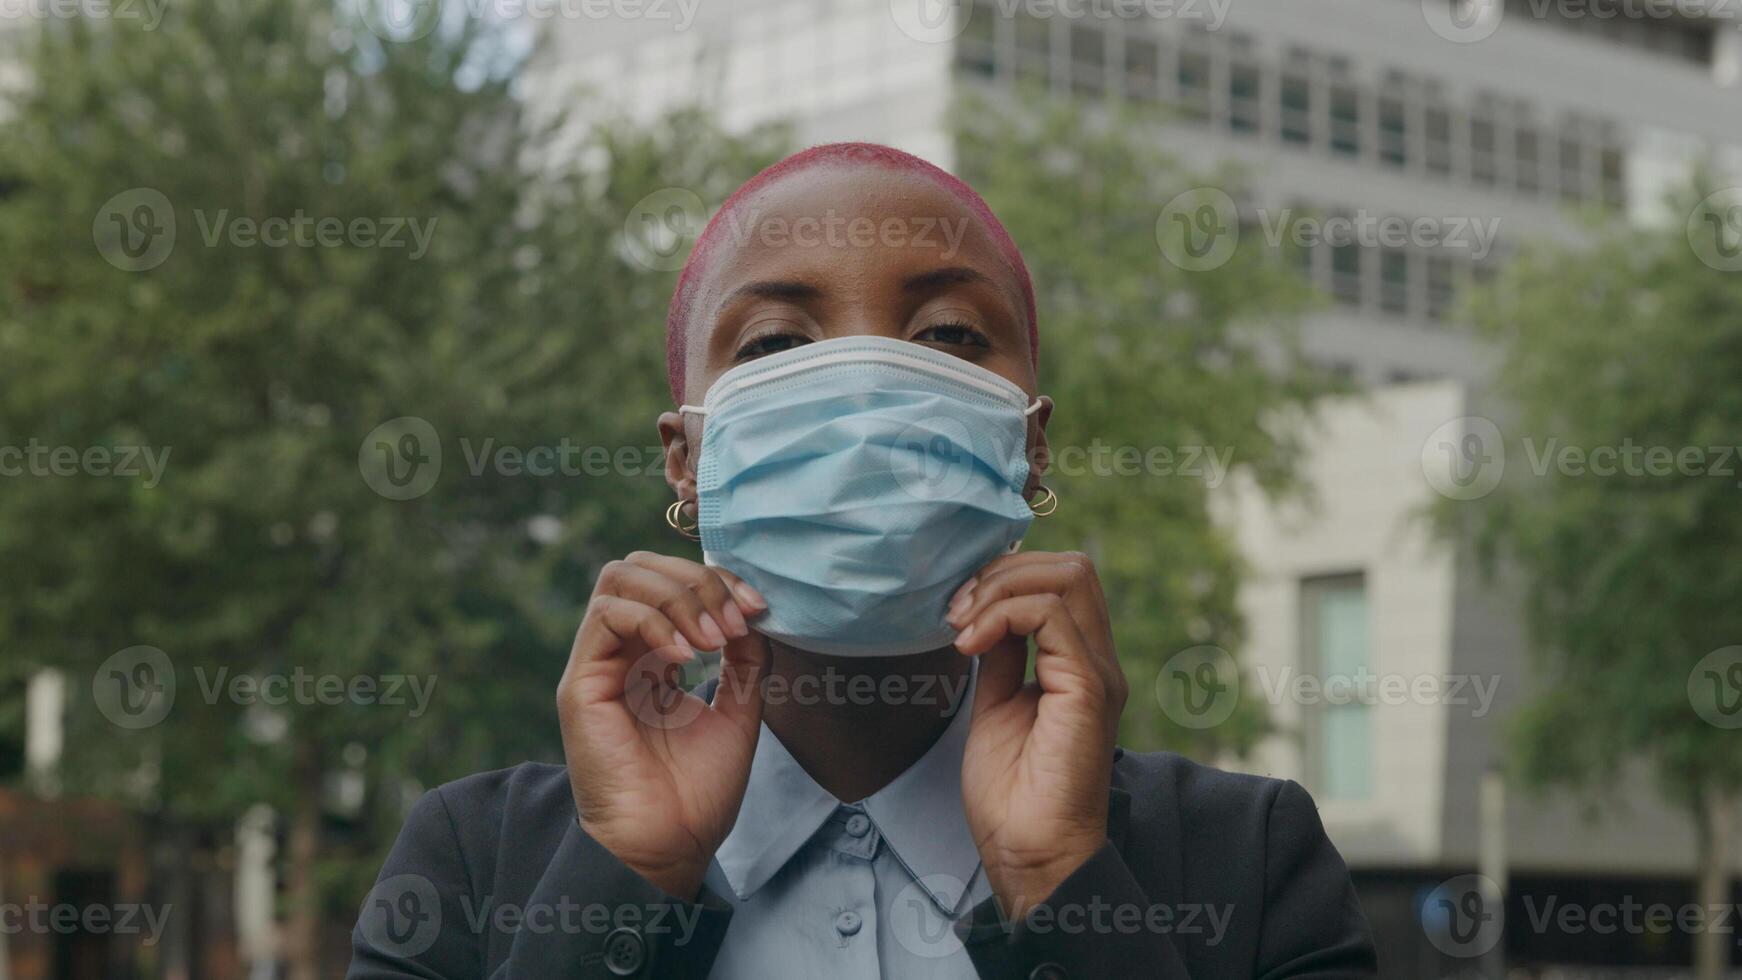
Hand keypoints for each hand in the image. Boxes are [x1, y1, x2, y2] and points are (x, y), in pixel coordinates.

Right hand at [557, 551, 768, 899]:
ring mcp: (598, 664)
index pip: (674, 582)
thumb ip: (745, 660)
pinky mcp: (581, 683)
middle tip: (737, 619)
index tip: (759, 607)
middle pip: (642, 566)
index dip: (718, 581)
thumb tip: (754, 612)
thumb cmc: (698, 792)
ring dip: (678, 597)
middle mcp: (622, 653)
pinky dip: (653, 621)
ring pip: (621, 578)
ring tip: (715, 639)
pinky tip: (688, 657)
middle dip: (698, 580)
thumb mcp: (738, 712)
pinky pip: (606, 616)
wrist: (670, 847)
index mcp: (655, 657)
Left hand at [949, 550, 1127, 920]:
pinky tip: (971, 644)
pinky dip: (1002, 614)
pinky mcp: (1089, 688)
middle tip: (956, 611)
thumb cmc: (1013, 796)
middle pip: (1072, 566)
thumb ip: (1003, 658)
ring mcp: (1097, 672)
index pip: (1061, 581)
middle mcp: (1096, 661)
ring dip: (998, 589)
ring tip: (961, 627)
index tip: (957, 609)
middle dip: (1002, 572)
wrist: (1029, 853)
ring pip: (1068, 576)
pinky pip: (1052, 614)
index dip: (1006, 576)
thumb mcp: (996, 705)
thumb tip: (987, 615)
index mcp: (1078, 664)